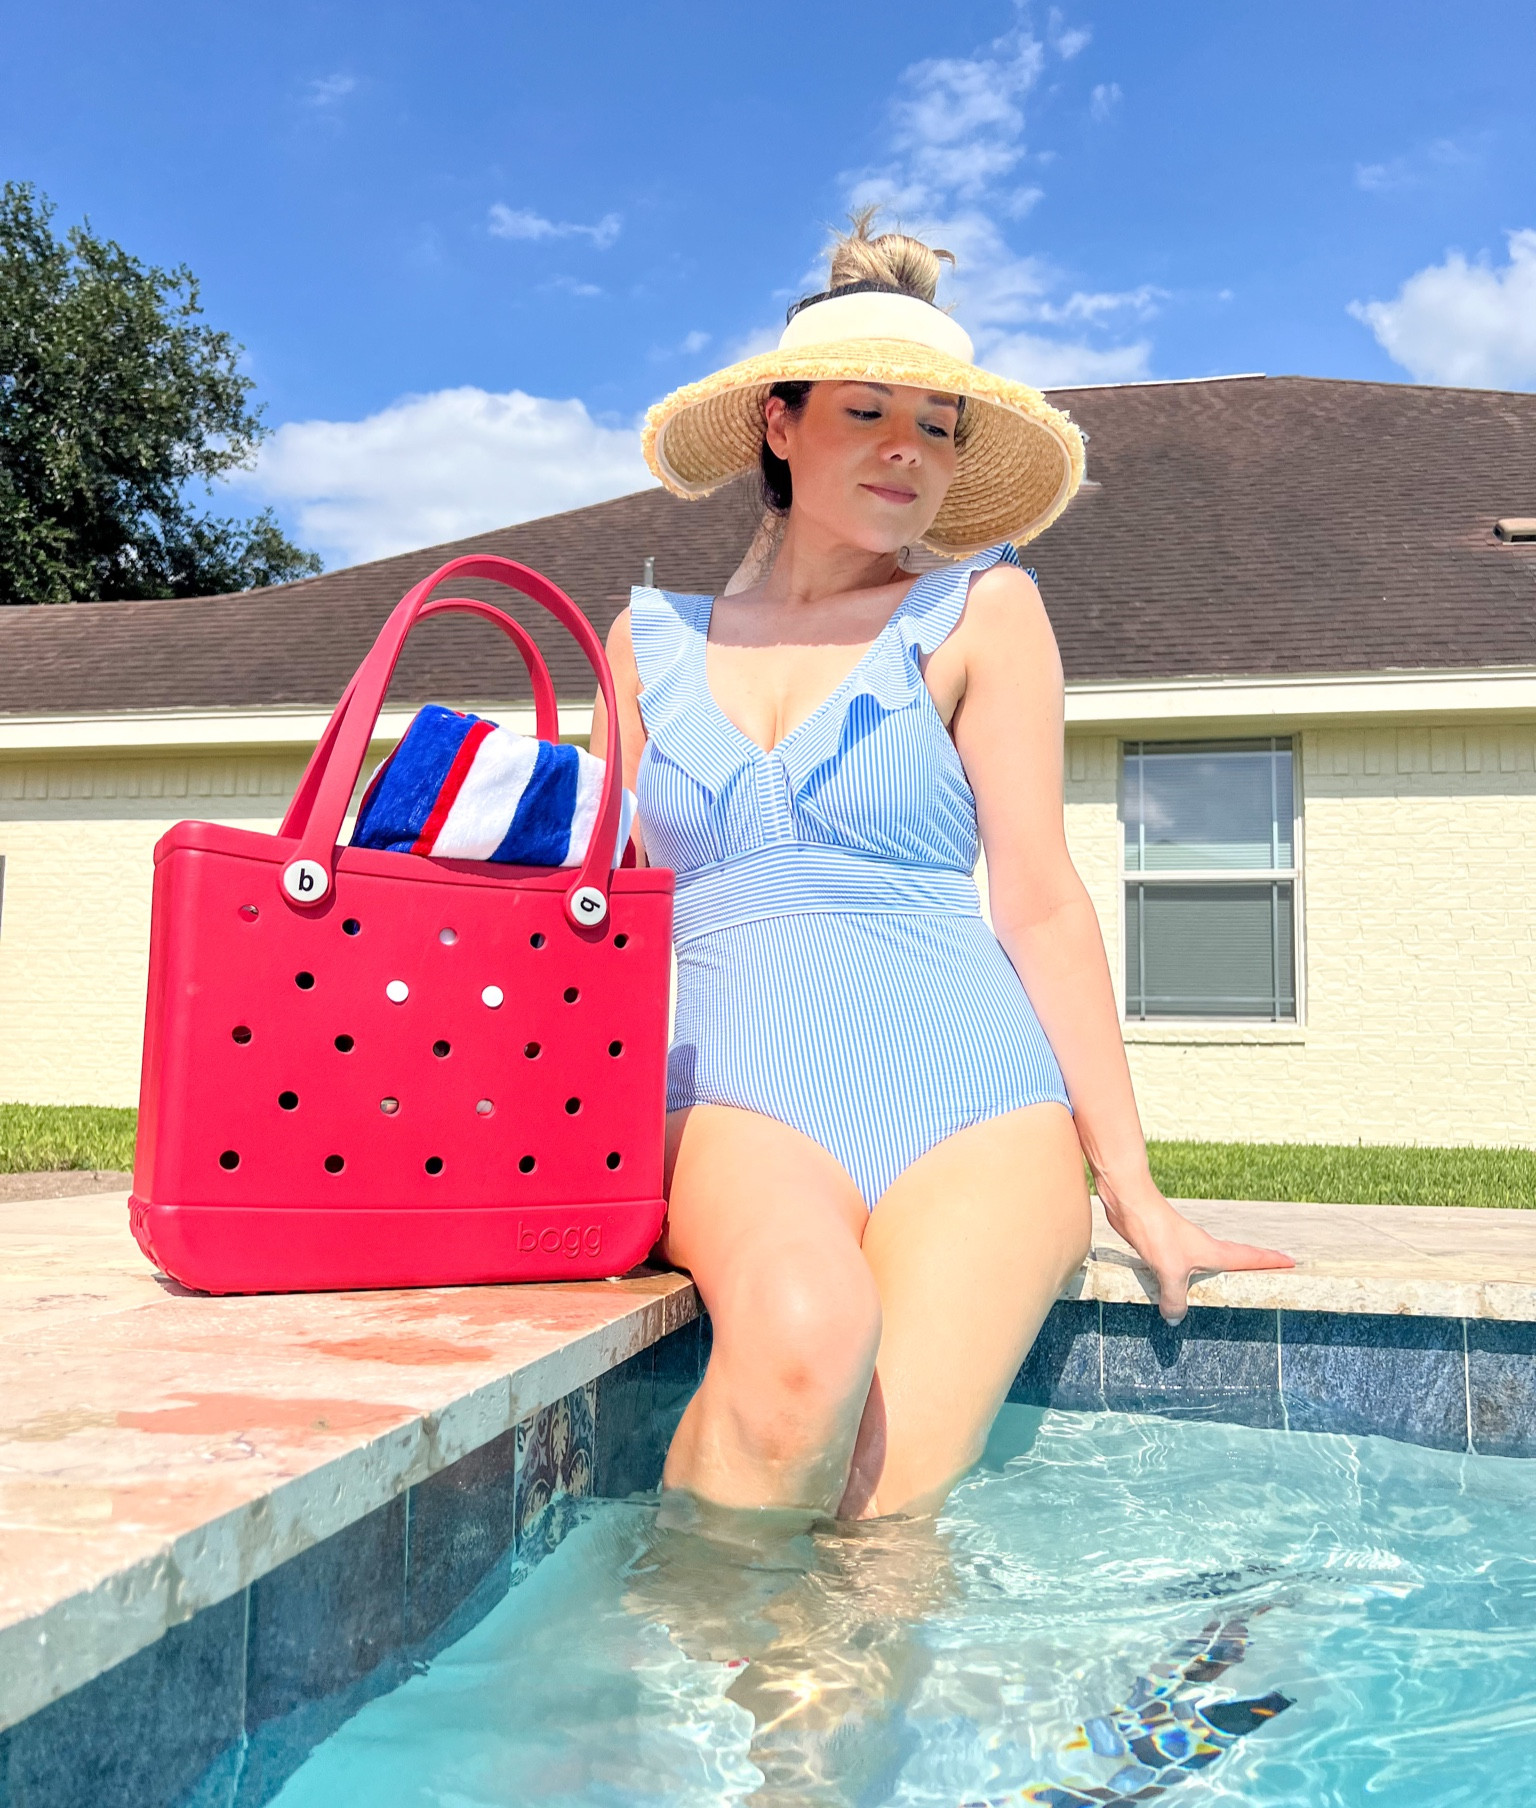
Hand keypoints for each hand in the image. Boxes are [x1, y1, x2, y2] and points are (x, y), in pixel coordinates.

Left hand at [1096, 1182, 1294, 1324]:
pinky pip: (1184, 1267)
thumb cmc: (1157, 1233)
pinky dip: (1190, 1277)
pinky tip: (1180, 1285)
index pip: (1250, 1257)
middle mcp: (1203, 1248)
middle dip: (1254, 1265)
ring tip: (1229, 1284)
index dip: (1271, 1261)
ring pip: (1209, 1262)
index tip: (1292, 1262)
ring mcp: (1185, 1247)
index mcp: (1214, 1252)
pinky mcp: (1166, 1248)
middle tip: (1271, 1271)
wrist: (1131, 1205)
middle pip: (1236, 1257)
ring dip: (1222, 1271)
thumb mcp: (1169, 1271)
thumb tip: (1175, 1319)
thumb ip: (1175, 1299)